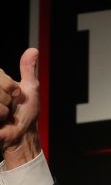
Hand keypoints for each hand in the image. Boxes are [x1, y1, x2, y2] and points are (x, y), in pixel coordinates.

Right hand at [0, 48, 40, 167]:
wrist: (20, 135)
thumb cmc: (26, 113)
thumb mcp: (30, 89)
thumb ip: (28, 70)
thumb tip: (33, 50)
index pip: (1, 76)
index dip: (11, 87)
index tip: (16, 95)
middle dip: (7, 100)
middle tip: (10, 108)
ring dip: (2, 112)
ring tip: (3, 116)